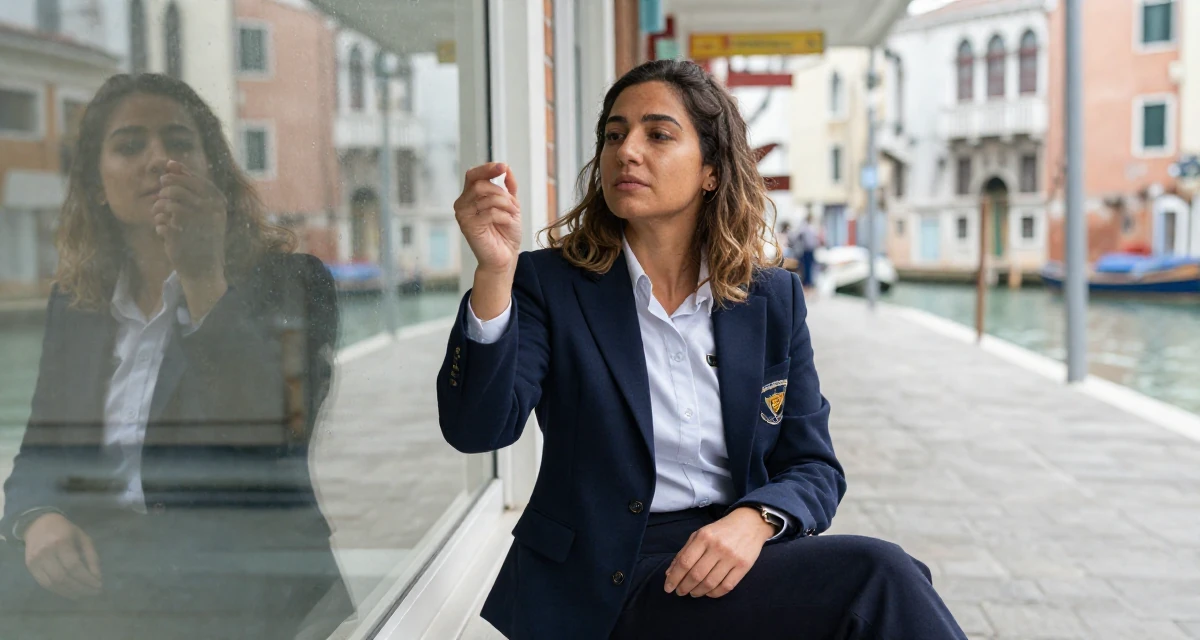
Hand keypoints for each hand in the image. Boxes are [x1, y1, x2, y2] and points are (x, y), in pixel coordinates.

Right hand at [23, 513, 102, 599]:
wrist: (38, 524)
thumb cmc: (66, 530)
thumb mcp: (84, 538)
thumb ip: (91, 557)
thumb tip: (97, 577)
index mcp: (61, 542)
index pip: (74, 566)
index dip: (87, 579)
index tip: (99, 586)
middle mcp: (46, 552)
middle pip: (63, 577)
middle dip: (80, 588)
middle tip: (93, 593)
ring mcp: (35, 561)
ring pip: (53, 583)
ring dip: (69, 593)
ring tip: (83, 595)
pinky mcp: (29, 567)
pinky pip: (44, 584)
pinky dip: (58, 591)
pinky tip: (70, 592)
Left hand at [153, 160, 227, 280]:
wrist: (204, 267)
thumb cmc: (202, 234)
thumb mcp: (202, 208)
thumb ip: (188, 184)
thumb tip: (170, 162)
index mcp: (217, 201)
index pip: (191, 179)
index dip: (175, 178)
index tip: (166, 182)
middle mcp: (209, 209)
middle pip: (175, 188)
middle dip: (164, 192)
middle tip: (162, 198)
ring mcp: (195, 222)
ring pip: (166, 203)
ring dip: (158, 208)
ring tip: (159, 215)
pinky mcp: (180, 234)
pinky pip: (160, 220)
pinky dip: (159, 224)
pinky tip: (163, 230)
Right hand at [454, 163, 520, 274]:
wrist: (505, 257)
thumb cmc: (506, 233)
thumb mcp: (511, 205)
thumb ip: (509, 187)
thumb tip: (507, 168)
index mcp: (470, 196)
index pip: (473, 175)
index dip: (487, 168)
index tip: (503, 166)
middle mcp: (462, 204)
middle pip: (479, 184)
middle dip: (501, 192)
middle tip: (513, 204)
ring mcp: (463, 215)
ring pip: (485, 196)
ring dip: (505, 203)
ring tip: (513, 213)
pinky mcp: (468, 227)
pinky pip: (489, 212)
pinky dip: (504, 215)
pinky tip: (508, 222)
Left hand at [663, 507, 773, 598]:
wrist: (750, 523)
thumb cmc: (720, 531)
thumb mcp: (699, 535)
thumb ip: (684, 552)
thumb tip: (670, 573)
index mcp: (704, 537)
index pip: (685, 562)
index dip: (674, 578)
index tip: (668, 587)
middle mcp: (717, 547)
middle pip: (696, 575)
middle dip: (684, 587)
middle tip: (679, 592)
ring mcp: (732, 557)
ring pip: (710, 583)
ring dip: (698, 592)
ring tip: (692, 593)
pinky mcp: (744, 566)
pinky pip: (726, 586)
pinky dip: (714, 594)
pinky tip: (708, 593)